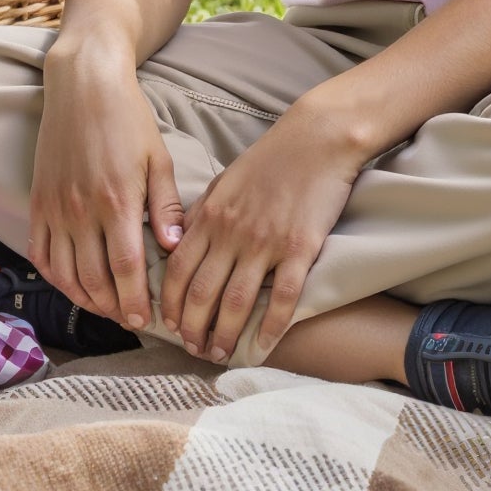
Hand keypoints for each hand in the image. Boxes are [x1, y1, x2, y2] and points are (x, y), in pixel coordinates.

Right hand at [29, 57, 185, 330]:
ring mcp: (55, 209)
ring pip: (65, 274)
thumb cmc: (128, 119)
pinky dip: (55, 278)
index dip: (135, 300)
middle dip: (113, 307)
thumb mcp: (158, 158)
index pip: (125, 269)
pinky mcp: (38, 203)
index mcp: (117, 201)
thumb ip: (165, 206)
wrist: (84, 86)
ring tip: (106, 307)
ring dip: (85, 299)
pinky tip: (73, 285)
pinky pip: (41, 254)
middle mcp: (81, 211)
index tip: (146, 320)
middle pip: (94, 279)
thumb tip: (174, 248)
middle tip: (130, 319)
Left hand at [160, 106, 364, 363]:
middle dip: (193, 329)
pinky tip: (263, 345)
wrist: (319, 137)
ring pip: (237, 302)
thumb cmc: (272, 158)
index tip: (171, 326)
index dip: (171, 304)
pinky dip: (270, 327)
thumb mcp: (226, 181)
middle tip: (195, 350)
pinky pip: (282, 297)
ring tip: (221, 354)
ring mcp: (266, 241)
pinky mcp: (300, 247)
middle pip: (202, 293)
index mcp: (211, 215)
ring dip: (225, 335)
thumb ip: (201, 214)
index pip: (178, 270)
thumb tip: (178, 244)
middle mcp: (232, 232)